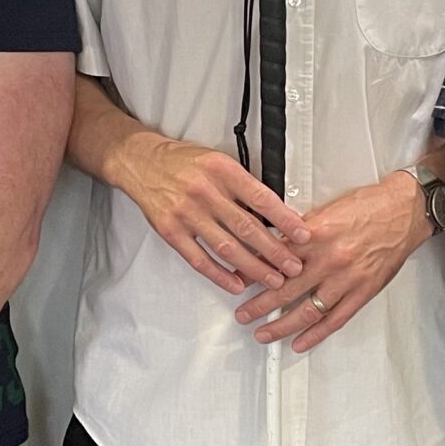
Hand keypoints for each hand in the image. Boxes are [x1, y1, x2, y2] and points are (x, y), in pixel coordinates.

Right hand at [115, 134, 308, 292]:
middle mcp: (205, 192)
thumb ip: (244, 185)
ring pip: (227, 247)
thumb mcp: (219, 161)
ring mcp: (186, 213)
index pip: (262, 199)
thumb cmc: (183, 162)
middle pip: (247, 228)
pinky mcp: (171, 231)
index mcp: (222, 171)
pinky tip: (236, 284)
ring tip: (272, 280)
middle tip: (293, 267)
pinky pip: (199, 259)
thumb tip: (276, 214)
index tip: (303, 235)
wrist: (141, 163)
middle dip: (275, 251)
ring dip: (253, 268)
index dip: (285, 220)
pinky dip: (219, 274)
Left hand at [236, 170, 427, 353]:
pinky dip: (315, 335)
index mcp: (316, 235)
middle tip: (243, 314)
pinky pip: (335, 319)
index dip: (253, 273)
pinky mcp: (363, 292)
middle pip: (286, 289)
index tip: (238, 282)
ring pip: (307, 310)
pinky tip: (300, 342)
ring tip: (263, 333)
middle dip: (259, 306)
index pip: (275, 259)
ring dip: (281, 326)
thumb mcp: (326, 210)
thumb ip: (300, 231)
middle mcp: (329, 259)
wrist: (404, 210)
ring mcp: (346, 279)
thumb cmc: (369, 206)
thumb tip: (274, 245)